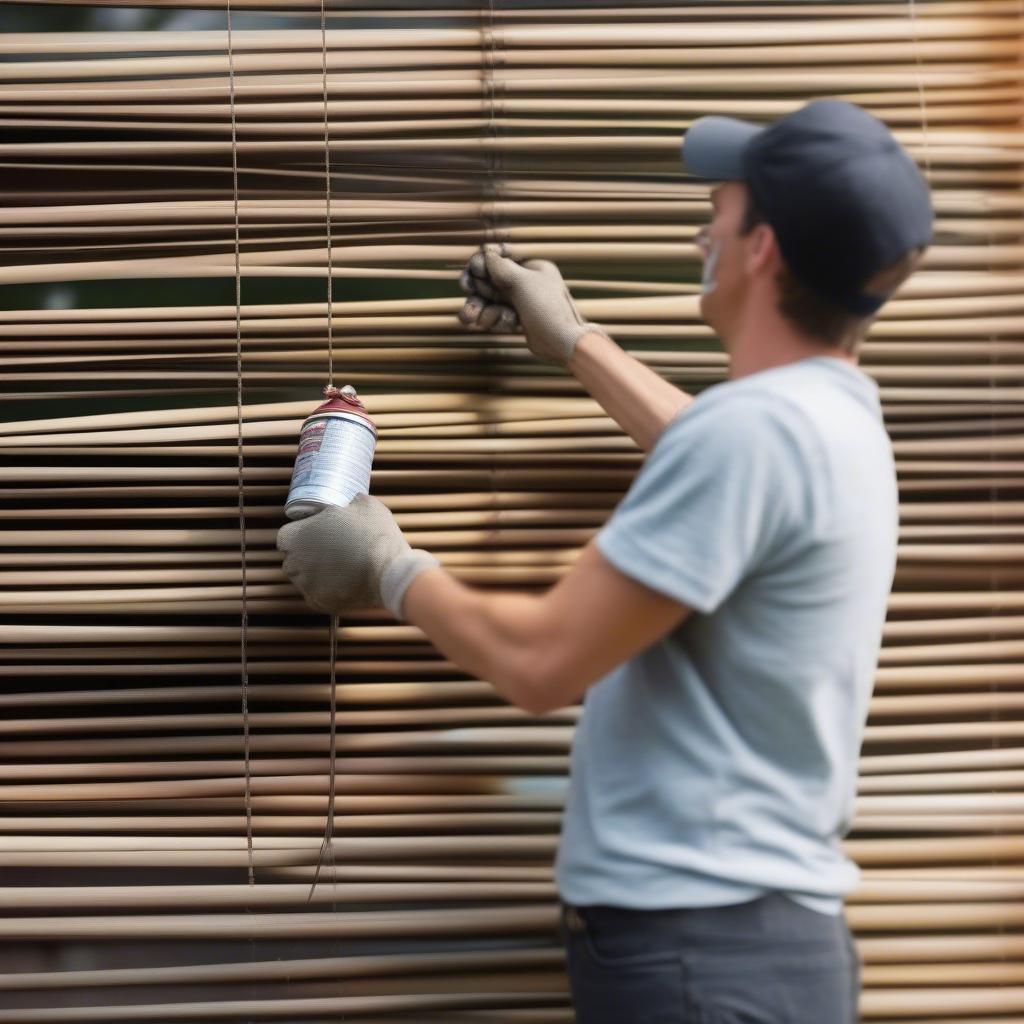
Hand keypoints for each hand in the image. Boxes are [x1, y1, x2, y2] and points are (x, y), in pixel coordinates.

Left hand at [276, 493, 438, 617]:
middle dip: (307, 555)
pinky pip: (318, 597)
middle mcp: (294, 563)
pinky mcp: (321, 604)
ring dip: (317, 574)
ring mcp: (306, 586)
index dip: (301, 534)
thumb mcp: (366, 505)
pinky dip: (328, 592)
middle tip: (331, 549)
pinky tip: (345, 583)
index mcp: (297, 536)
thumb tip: (353, 502)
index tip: (317, 533)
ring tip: (341, 568)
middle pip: (293, 559)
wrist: (390, 572)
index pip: (286, 536)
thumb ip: (351, 503)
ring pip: (305, 579)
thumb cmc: (374, 534)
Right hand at [458, 243, 605, 366]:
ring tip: (469, 318)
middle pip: (492, 280)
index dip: (485, 263)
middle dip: (477, 288)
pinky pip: (498, 316)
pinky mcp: (518, 319)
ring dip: (479, 307)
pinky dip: (492, 319)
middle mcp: (526, 282)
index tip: (474, 270)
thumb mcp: (523, 282)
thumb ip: (501, 267)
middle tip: (467, 289)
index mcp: (532, 267)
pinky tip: (488, 324)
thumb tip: (485, 253)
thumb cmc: (547, 308)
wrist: (562, 342)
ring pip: (492, 300)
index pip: (502, 258)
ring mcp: (522, 301)